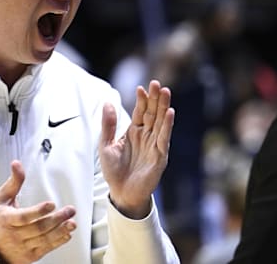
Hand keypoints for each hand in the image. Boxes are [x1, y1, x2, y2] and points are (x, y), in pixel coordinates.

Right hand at [0, 160, 76, 262]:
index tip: (51, 204)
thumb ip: (13, 182)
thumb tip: (17, 164)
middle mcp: (15, 235)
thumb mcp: (2, 199)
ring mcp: (23, 247)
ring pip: (44, 239)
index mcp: (7, 219)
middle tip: (69, 210)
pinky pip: (47, 248)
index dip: (38, 211)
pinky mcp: (31, 255)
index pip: (24, 217)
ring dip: (60, 230)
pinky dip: (58, 241)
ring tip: (72, 222)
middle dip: (56, 219)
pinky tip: (66, 233)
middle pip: (38, 228)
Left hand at [99, 80, 174, 218]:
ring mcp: (154, 145)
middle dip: (155, 98)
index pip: (140, 112)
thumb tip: (108, 102)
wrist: (121, 193)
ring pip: (160, 122)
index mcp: (134, 132)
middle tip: (156, 83)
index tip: (141, 87)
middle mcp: (146, 136)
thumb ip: (108, 125)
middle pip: (152, 113)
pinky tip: (170, 113)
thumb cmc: (114, 171)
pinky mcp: (160, 156)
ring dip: (163, 107)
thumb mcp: (106, 145)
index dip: (141, 100)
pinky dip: (167, 126)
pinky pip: (164, 138)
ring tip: (165, 91)